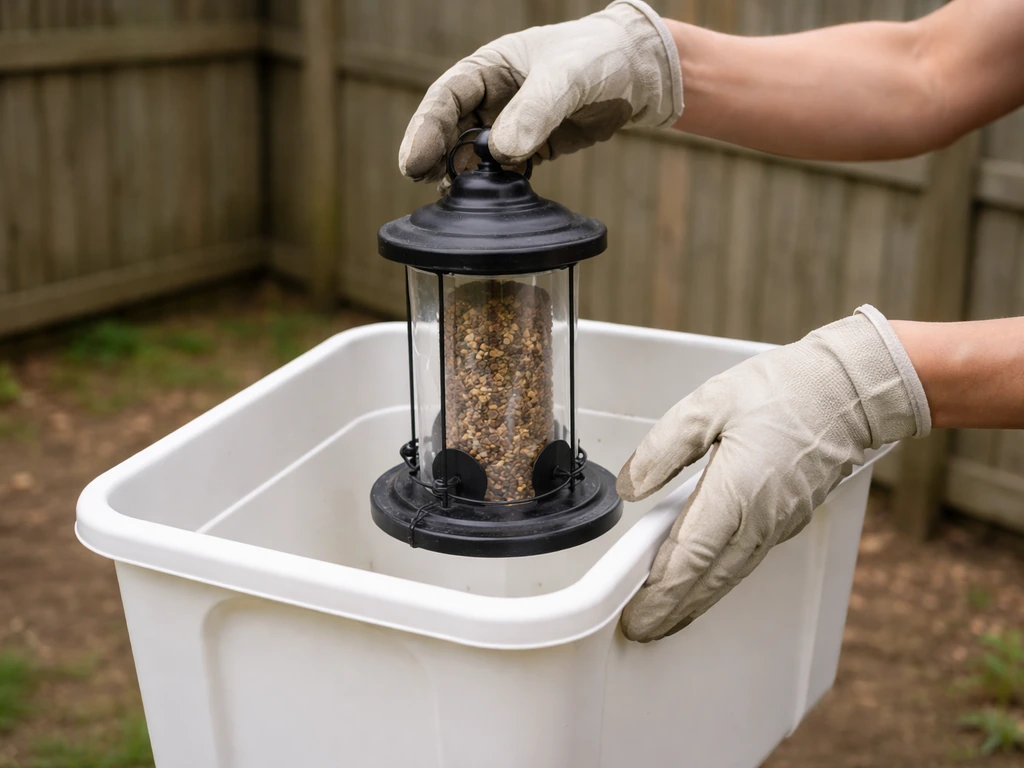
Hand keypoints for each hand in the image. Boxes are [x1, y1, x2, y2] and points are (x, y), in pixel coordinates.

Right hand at [398, 0, 682, 184]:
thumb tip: (501, 151)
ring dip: (461, 177)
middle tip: (422, 183)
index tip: (415, 161)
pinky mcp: (530, 150)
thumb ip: (536, 109)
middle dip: (435, 156)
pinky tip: (484, 206)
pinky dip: (491, 189)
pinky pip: (502, 172)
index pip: (447, 97)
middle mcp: (493, 97)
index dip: (427, 128)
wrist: (637, 72)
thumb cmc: (599, 56)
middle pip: (451, 129)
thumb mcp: (567, 76)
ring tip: (451, 199)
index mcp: (490, 68)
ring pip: (473, 155)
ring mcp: (509, 125)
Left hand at [616, 306, 930, 641]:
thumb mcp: (709, 404)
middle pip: (709, 581)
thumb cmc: (786, 391)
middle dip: (672, 611)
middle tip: (642, 630)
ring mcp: (777, 523)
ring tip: (666, 618)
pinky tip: (706, 581)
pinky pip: (747, 560)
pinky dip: (720, 581)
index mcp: (736, 493)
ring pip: (730, 576)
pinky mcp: (788, 518)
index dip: (660, 594)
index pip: (690, 560)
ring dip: (696, 602)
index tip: (636, 615)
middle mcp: (759, 519)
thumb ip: (664, 447)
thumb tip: (633, 484)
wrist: (849, 391)